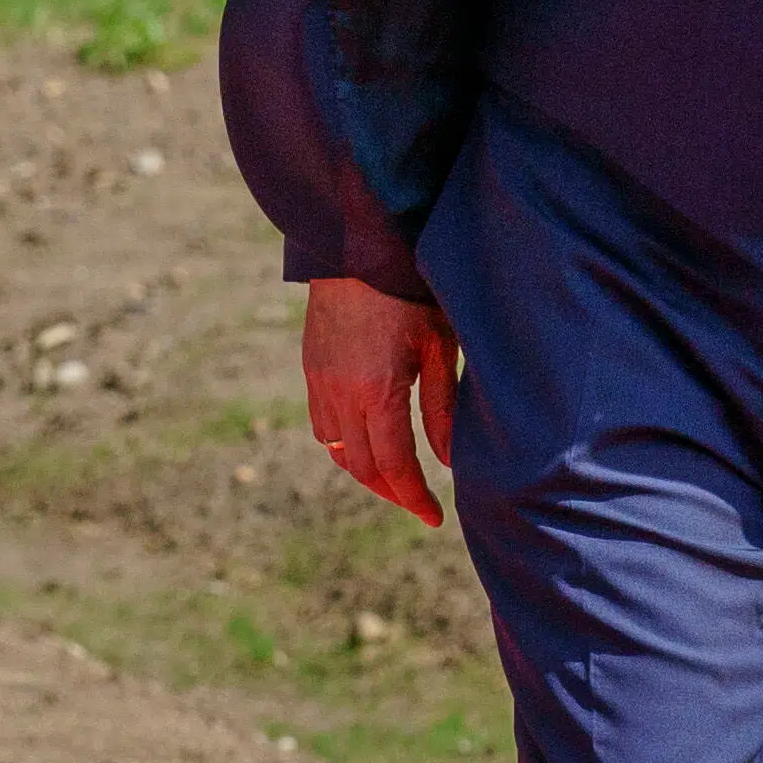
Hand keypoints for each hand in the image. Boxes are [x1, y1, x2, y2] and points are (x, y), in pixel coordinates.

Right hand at [301, 275, 461, 525]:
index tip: (434, 516)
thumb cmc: (411, 291)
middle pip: (362, 468)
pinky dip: (344, 443)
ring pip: (336, 449)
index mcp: (377, 392)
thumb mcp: (438, 347)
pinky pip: (323, 423)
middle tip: (418, 504)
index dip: (414, 498)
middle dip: (392, 492)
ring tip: (395, 477)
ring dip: (365, 470)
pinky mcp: (312, 368)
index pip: (394, 466)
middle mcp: (341, 393)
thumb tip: (449, 462)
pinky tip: (367, 439)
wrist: (358, 245)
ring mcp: (320, 381)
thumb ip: (443, 408)